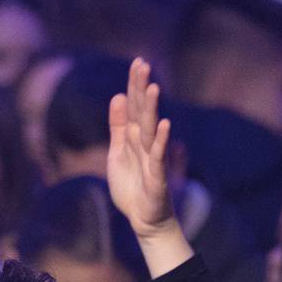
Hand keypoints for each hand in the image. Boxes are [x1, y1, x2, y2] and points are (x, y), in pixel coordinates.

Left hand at [106, 57, 175, 236]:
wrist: (142, 219)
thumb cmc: (132, 186)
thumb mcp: (117, 151)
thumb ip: (118, 125)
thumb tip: (118, 95)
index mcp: (134, 137)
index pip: (134, 106)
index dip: (135, 85)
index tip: (138, 62)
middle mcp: (145, 143)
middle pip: (143, 112)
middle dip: (142, 89)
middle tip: (143, 64)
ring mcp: (153, 158)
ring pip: (151, 130)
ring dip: (151, 109)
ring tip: (152, 87)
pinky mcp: (157, 177)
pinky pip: (159, 156)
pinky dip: (160, 141)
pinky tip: (163, 124)